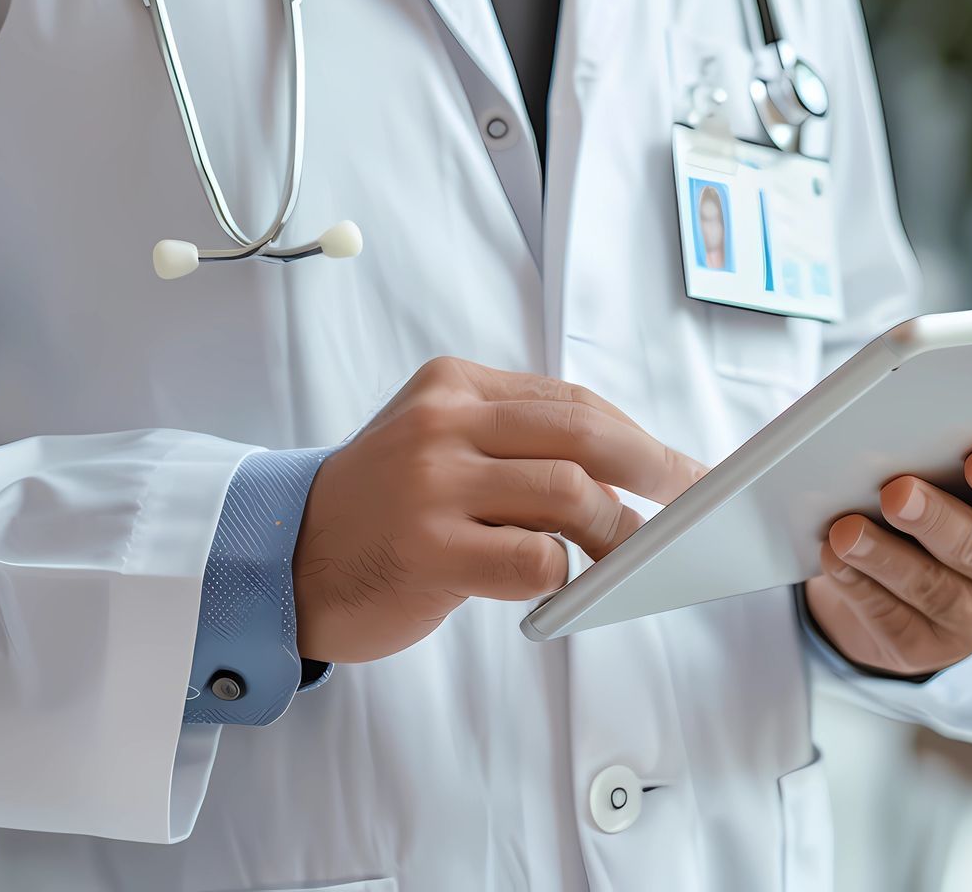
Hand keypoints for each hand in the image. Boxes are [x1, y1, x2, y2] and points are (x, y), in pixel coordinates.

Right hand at [292, 357, 703, 662]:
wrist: (283, 563)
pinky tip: (551, 585)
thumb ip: (514, 443)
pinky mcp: (428, 549)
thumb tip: (624, 469)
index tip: (679, 466)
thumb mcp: (439, 445)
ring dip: (615, 532)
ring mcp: (432, 484)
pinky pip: (533, 559)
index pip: (570, 400)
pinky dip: (560, 574)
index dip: (636, 435)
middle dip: (652, 466)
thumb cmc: (379, 512)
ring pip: (568, 493)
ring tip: (627, 558)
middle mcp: (442, 424)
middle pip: (583, 433)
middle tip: (688, 498)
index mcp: (452, 386)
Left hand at [803, 444, 971, 677]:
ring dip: (886, 558)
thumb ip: (947, 469)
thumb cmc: (944, 514)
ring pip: (933, 589)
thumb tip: (902, 446)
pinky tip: (836, 559)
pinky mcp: (927, 648)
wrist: (912, 589)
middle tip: (897, 492)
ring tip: (848, 531)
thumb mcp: (959, 490)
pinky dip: (859, 586)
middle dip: (936, 520)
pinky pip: (892, 619)